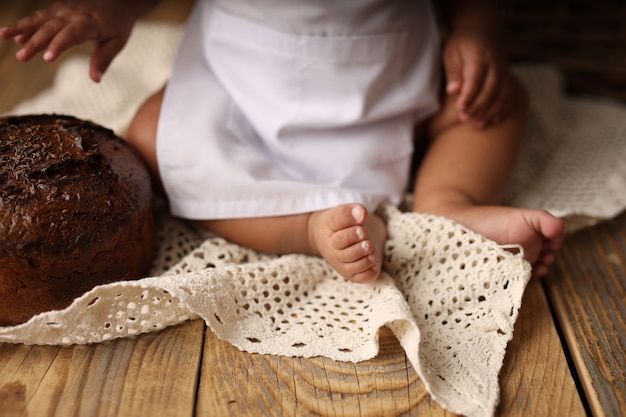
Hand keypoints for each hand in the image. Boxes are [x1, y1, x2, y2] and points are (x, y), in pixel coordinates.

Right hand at [0, 1, 135, 81]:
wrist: (118, 1)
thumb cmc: (118, 25)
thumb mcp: (116, 43)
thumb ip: (103, 60)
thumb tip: (95, 80)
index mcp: (89, 23)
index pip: (71, 34)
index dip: (58, 45)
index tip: (47, 58)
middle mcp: (73, 14)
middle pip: (51, 28)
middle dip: (35, 42)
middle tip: (21, 57)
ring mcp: (63, 9)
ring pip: (39, 18)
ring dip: (21, 27)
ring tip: (3, 36)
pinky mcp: (58, 8)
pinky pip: (40, 17)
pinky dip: (27, 25)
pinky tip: (15, 37)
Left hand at [442, 29, 511, 127]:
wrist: (481, 30)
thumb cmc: (461, 44)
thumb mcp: (451, 53)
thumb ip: (453, 71)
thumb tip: (453, 91)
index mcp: (480, 57)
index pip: (475, 80)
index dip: (469, 97)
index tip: (460, 110)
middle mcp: (495, 64)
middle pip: (490, 90)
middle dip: (478, 107)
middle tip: (465, 120)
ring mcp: (504, 71)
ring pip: (502, 95)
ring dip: (491, 112)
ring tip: (478, 125)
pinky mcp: (507, 77)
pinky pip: (509, 96)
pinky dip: (502, 110)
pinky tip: (492, 121)